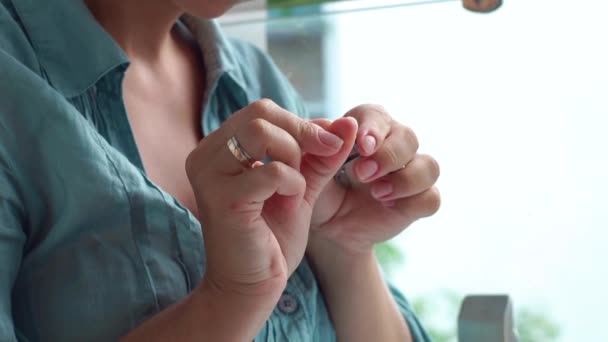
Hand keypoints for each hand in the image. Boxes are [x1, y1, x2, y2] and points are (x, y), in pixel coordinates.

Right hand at [185, 99, 355, 298]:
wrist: (252, 287)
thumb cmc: (271, 238)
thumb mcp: (300, 186)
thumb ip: (320, 155)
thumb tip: (349, 122)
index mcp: (219, 149)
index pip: (261, 111)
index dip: (301, 123)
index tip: (330, 144)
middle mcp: (205, 156)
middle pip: (259, 112)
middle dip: (303, 132)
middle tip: (327, 153)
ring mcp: (209, 175)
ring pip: (260, 132)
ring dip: (294, 155)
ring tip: (298, 185)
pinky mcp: (221, 199)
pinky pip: (270, 170)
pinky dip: (292, 182)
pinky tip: (291, 202)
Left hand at [310, 104, 440, 254]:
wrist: (326, 228)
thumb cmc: (316, 189)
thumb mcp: (307, 170)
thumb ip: (318, 147)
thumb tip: (341, 126)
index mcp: (364, 128)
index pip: (376, 116)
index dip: (373, 128)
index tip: (363, 146)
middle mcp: (392, 144)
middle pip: (408, 138)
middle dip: (388, 156)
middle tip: (362, 174)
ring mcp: (409, 172)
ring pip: (429, 166)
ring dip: (406, 179)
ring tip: (377, 193)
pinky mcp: (417, 200)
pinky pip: (431, 198)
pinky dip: (414, 202)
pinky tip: (388, 207)